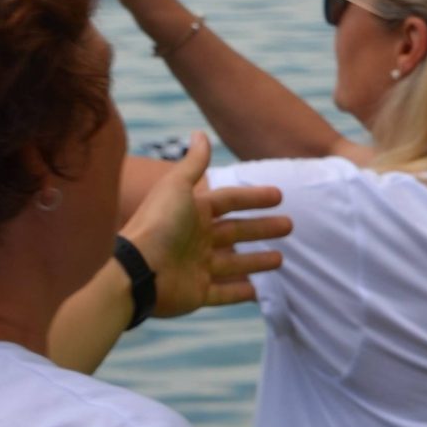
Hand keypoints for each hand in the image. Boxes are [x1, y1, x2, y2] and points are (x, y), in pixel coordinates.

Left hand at [120, 134, 289, 315]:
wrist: (137, 269)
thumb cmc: (158, 224)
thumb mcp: (177, 187)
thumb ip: (193, 163)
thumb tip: (200, 133)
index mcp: (192, 212)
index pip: (229, 201)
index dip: (253, 197)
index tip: (279, 196)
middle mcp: (195, 239)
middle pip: (236, 232)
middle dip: (262, 228)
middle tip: (290, 225)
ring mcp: (196, 267)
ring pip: (234, 263)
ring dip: (257, 261)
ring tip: (281, 259)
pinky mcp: (196, 293)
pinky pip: (224, 293)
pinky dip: (241, 292)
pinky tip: (260, 291)